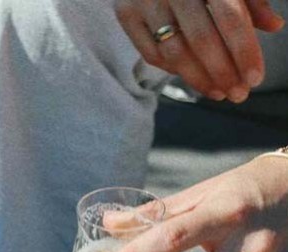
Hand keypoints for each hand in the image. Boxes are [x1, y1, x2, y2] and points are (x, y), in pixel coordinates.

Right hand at [114, 0, 283, 101]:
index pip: (230, 16)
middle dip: (223, 72)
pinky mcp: (126, 13)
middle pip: (201, 39)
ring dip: (200, 79)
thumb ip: (251, 0)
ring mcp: (146, 0)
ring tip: (219, 92)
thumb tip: (274, 25)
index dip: (243, 50)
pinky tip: (193, 77)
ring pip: (175, 53)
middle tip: (238, 94)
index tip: (254, 78)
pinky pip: (152, 54)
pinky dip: (174, 71)